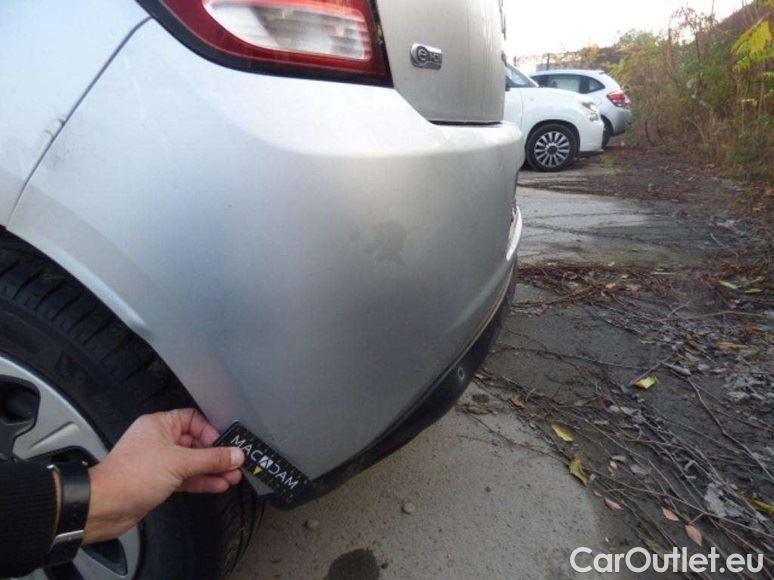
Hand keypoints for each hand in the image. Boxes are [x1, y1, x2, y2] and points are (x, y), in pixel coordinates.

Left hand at [84, 409, 243, 543]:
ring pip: (193, 462)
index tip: (226, 443)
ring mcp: (160, 461)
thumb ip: (210, 459)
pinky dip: (202, 481)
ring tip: (233, 475)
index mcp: (159, 425)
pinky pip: (187, 477)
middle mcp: (159, 440)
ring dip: (213, 469)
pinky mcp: (160, 481)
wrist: (104, 507)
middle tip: (235, 461)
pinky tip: (218, 484)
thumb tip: (235, 454)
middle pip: (196, 442)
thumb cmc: (130, 476)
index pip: (193, 419)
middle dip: (216, 453)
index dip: (211, 431)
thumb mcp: (178, 462)